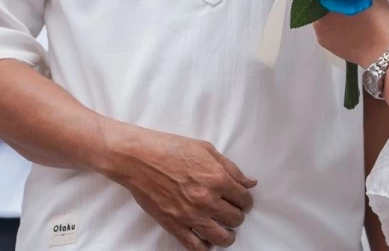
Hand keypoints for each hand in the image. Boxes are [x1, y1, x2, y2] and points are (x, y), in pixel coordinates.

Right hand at [101, 123, 255, 249]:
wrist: (139, 158)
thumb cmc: (171, 148)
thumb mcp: (206, 150)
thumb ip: (231, 168)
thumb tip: (249, 182)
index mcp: (217, 179)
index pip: (244, 199)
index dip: (245, 200)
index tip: (242, 200)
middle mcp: (207, 200)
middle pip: (236, 219)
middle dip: (237, 215)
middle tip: (231, 210)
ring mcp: (191, 215)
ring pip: (222, 238)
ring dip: (227, 234)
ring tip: (224, 228)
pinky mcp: (174, 225)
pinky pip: (196, 247)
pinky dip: (206, 246)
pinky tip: (206, 238)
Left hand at [312, 0, 388, 66]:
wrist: (383, 51)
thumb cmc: (380, 20)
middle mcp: (318, 13)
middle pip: (319, 1)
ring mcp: (319, 30)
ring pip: (320, 15)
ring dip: (329, 12)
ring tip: (345, 12)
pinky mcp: (323, 42)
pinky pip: (324, 28)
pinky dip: (331, 26)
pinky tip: (344, 26)